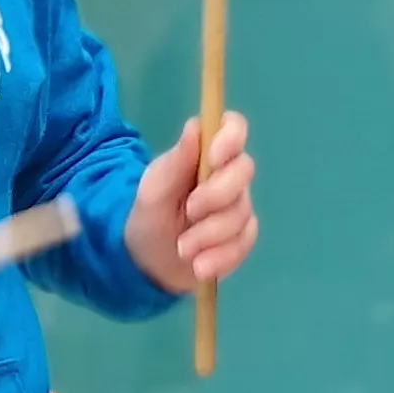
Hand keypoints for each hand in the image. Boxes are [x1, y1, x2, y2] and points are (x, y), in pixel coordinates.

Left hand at [127, 111, 258, 294]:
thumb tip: (196, 127)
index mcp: (205, 154)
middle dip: (216, 195)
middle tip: (189, 212)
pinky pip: (244, 242)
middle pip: (244, 170)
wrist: (149, 263)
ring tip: (183, 249)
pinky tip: (200, 265)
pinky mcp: (243, 236)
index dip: (231, 138)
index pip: (234, 128)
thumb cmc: (150, 217)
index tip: (213, 160)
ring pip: (242, 212)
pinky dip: (221, 256)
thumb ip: (176, 162)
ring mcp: (238, 206)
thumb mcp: (153, 190)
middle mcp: (227, 176)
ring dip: (210, 234)